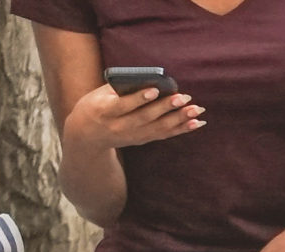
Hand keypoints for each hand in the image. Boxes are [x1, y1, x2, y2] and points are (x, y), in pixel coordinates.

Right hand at [61, 83, 199, 154]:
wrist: (87, 134)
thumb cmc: (95, 105)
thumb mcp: (101, 94)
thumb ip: (122, 87)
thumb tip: (151, 79)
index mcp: (104, 111)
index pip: (123, 105)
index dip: (139, 99)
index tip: (154, 90)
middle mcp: (119, 126)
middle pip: (145, 117)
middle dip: (166, 107)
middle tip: (184, 97)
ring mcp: (132, 136)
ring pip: (158, 128)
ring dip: (180, 119)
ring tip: (196, 109)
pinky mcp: (142, 140)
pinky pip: (164, 134)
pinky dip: (182, 128)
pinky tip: (197, 122)